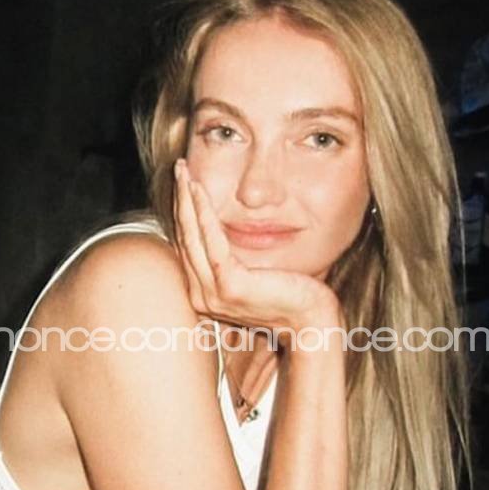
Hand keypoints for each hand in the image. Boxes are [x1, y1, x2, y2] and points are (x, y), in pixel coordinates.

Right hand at [173, 158, 338, 339]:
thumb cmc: (289, 296)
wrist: (310, 321)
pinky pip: (211, 240)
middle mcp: (201, 297)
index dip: (183, 211)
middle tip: (178, 168)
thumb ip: (231, 261)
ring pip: (192, 235)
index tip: (183, 183)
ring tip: (183, 171)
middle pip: (184, 237)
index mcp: (203, 294)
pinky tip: (199, 189)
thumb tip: (222, 235)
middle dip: (180, 199)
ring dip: (186, 199)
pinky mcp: (229, 285)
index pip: (187, 245)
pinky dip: (203, 211)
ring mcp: (212, 293)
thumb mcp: (253, 275)